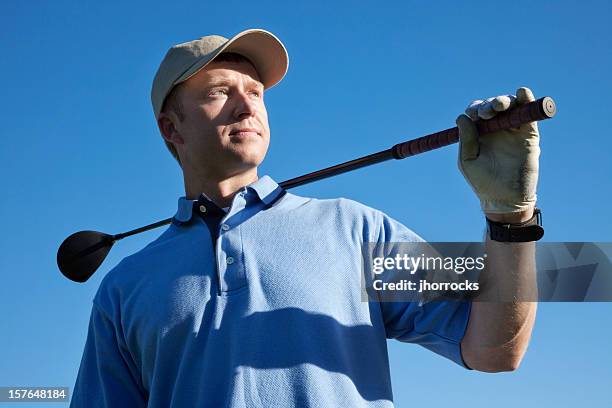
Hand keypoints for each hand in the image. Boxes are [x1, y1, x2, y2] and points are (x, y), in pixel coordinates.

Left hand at [456, 87, 539, 221]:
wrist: (506, 199)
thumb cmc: (483, 182)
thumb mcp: (468, 161)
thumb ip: (466, 139)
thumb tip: (462, 117)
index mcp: (479, 133)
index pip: (476, 112)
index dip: (475, 109)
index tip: (474, 115)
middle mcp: (496, 129)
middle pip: (494, 106)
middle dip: (489, 104)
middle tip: (487, 112)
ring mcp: (513, 130)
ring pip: (511, 106)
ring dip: (505, 100)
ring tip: (500, 106)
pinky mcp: (529, 134)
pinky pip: (528, 114)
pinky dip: (527, 100)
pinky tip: (523, 92)